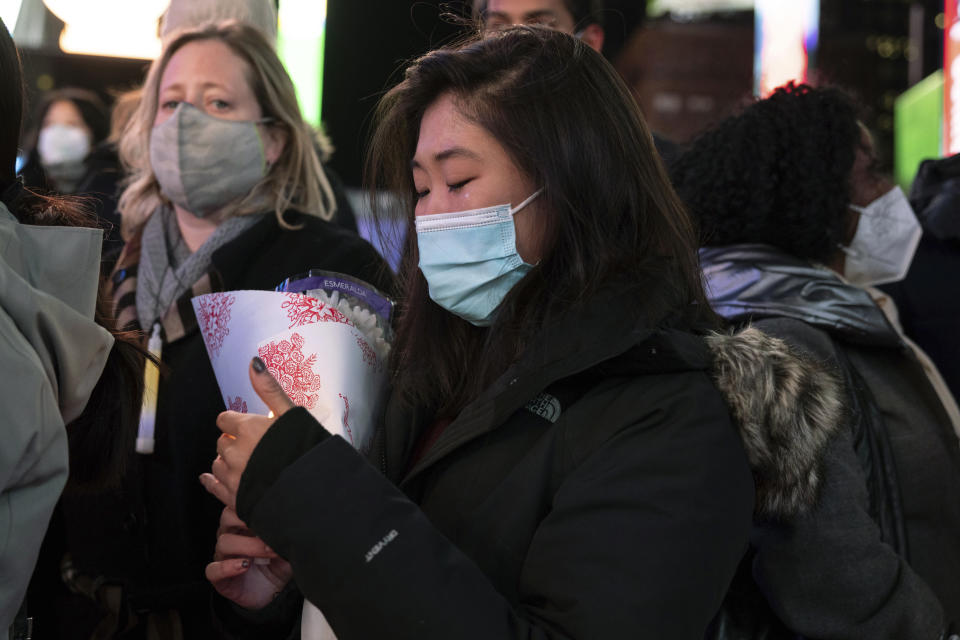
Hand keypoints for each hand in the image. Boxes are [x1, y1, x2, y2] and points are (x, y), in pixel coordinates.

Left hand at [200, 357, 294, 509]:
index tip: (245, 427)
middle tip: (250, 446)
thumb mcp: (291, 414)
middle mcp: (234, 452)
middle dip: (232, 442)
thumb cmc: (305, 449)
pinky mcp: (234, 498)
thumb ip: (269, 389)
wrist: (311, 489)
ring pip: (217, 464)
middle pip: (221, 442)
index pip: (225, 420)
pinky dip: (210, 482)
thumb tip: (253, 362)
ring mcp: (233, 477)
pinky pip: (213, 487)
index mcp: (247, 429)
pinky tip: (208, 480)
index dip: (235, 423)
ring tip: (242, 463)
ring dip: (226, 461)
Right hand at [206, 506, 292, 609]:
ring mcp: (223, 555)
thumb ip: (283, 526)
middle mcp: (231, 535)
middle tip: (270, 531)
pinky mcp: (219, 576)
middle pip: (227, 517)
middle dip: (249, 522)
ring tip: (268, 552)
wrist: (276, 591)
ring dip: (248, 546)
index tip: (264, 503)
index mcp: (243, 522)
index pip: (237, 503)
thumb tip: (290, 512)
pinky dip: (227, 567)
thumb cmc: (279, 561)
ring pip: (224, 543)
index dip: (243, 500)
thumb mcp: (285, 541)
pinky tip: (244, 566)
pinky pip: (214, 570)